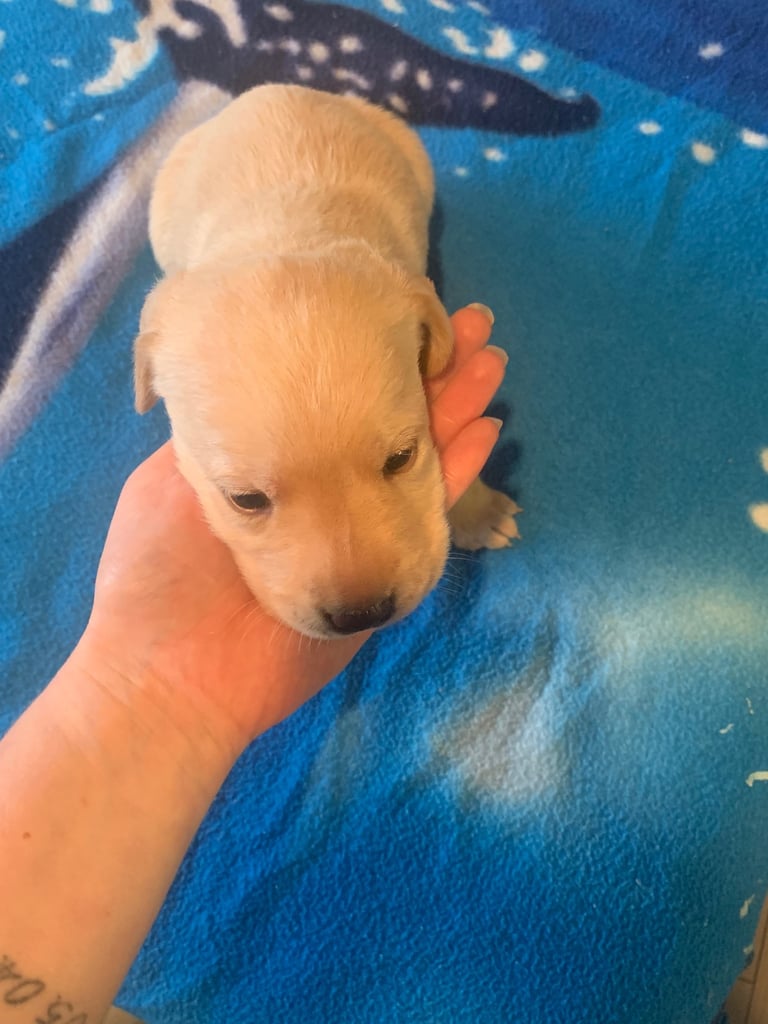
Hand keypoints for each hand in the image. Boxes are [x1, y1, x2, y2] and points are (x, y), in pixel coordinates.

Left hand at [79, 306, 504, 755]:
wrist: (176, 670)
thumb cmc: (163, 571)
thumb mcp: (180, 480)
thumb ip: (223, 431)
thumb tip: (254, 381)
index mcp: (280, 468)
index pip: (335, 401)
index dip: (369, 360)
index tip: (397, 317)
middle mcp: (326, 492)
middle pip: (385, 422)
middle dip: (427, 375)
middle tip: (470, 327)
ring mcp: (362, 529)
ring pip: (416, 457)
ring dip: (454, 408)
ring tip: (489, 357)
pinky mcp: (388, 568)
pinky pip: (430, 511)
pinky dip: (458, 469)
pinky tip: (487, 427)